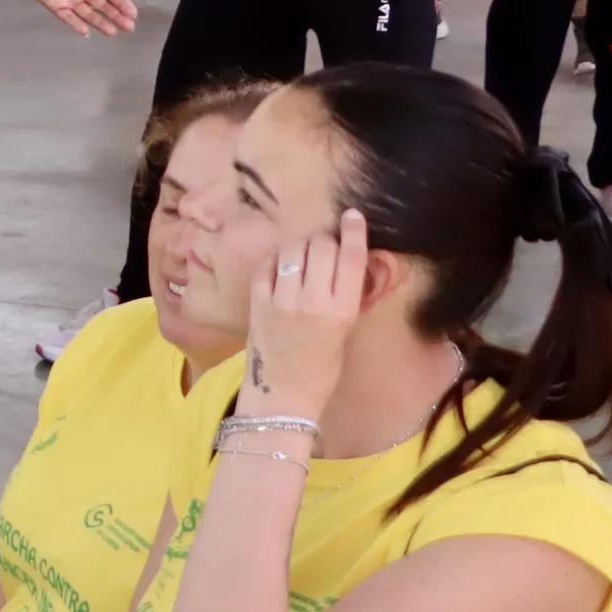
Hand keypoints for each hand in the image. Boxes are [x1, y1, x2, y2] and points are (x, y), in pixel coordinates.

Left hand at [5, 0, 134, 36]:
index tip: (133, 13)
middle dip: (116, 16)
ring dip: (101, 23)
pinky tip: (86, 32)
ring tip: (113, 32)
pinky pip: (68, 17)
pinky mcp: (55, 5)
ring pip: (88, 14)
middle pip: (103, 5)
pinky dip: (76, 24)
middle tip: (129, 27)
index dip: (121, 2)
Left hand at [242, 206, 370, 416]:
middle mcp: (313, 300)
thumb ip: (346, 295)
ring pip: (293, 249)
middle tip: (324, 251)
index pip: (351, 257)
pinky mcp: (257, 301)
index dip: (354, 231)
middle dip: (325, 241)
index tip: (353, 216)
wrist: (282, 395)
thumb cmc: (321, 368)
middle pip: (321, 245)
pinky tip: (281, 271)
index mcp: (342, 309)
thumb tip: (347, 260)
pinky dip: (276, 262)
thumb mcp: (345, 331)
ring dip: (300, 247)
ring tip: (302, 260)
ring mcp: (282, 299)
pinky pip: (268, 264)